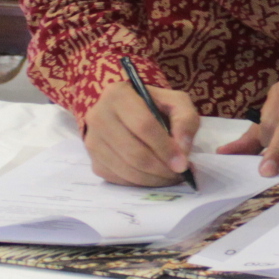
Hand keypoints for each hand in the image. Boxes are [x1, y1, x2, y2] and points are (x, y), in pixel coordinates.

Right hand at [82, 77, 199, 186]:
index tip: (183, 163)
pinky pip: (119, 179)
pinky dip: (140, 183)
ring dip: (153, 179)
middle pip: (134, 152)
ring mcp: (93, 141)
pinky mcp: (93, 161)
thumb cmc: (154, 106)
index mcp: (118, 95)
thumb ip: (186, 120)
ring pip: (126, 169)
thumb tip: (182, 149)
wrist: (129, 114)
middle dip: (161, 168)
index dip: (165, 148)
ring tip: (171, 176)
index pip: (143, 125)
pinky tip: (154, 177)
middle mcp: (98, 116)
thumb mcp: (176, 102)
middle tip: (180, 174)